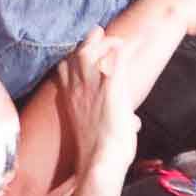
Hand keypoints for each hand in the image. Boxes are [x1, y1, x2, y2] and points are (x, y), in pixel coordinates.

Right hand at [54, 28, 140, 176]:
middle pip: (75, 55)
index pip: (63, 70)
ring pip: (89, 51)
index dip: (72, 58)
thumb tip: (133, 122)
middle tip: (97, 33)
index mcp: (70, 100)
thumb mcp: (99, 133)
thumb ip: (113, 121)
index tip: (82, 53)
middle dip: (86, 42)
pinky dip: (119, 49)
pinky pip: (114, 59)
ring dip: (100, 42)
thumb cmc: (100, 155)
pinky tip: (123, 45)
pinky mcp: (112, 87)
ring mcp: (93, 87)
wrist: (101, 162)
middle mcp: (77, 90)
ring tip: (111, 39)